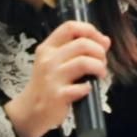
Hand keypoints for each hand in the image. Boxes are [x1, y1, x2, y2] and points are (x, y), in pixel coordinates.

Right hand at [3, 20, 110, 136]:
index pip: (70, 27)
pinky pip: (82, 86)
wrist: (30, 110)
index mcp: (48, 48)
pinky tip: (87, 89)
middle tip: (102, 61)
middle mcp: (48, 59)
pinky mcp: (58, 95)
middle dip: (99, 51)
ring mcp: (52, 77)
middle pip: (82, 44)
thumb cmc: (47, 84)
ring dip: (99, 67)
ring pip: (84, 62)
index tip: (101, 41)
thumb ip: (77, 49)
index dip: (90, 30)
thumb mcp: (55, 62)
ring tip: (100, 73)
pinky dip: (90, 87)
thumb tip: (105, 40)